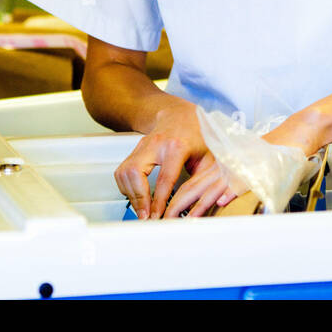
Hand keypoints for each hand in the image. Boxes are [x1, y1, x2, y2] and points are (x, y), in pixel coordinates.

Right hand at [113, 98, 208, 218]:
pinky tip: (137, 196)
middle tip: (145, 216)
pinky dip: (126, 187)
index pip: (164, 179)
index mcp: (176, 147)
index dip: (158, 201)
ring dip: (131, 195)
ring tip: (142, 210)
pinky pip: (122, 172)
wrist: (180, 114)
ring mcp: (142, 145)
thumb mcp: (209, 156)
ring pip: (125, 173)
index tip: (157, 216)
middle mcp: (155, 144)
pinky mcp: (134, 150)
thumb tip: (197, 207)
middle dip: (138, 199)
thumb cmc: (196, 134)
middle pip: (136, 174)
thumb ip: (204, 180)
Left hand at [163, 117, 321, 217]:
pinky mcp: (250, 174)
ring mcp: (236, 171)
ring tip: (182, 219)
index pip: (192, 182)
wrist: (287, 138)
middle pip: (194, 187)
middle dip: (177, 205)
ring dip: (195, 206)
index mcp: (219, 166)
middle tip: (164, 219)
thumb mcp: (241, 167)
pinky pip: (234, 186)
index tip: (166, 210)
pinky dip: (225, 196)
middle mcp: (224, 168)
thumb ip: (230, 182)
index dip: (177, 197)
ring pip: (210, 189)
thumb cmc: (265, 155)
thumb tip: (220, 200)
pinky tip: (217, 205)